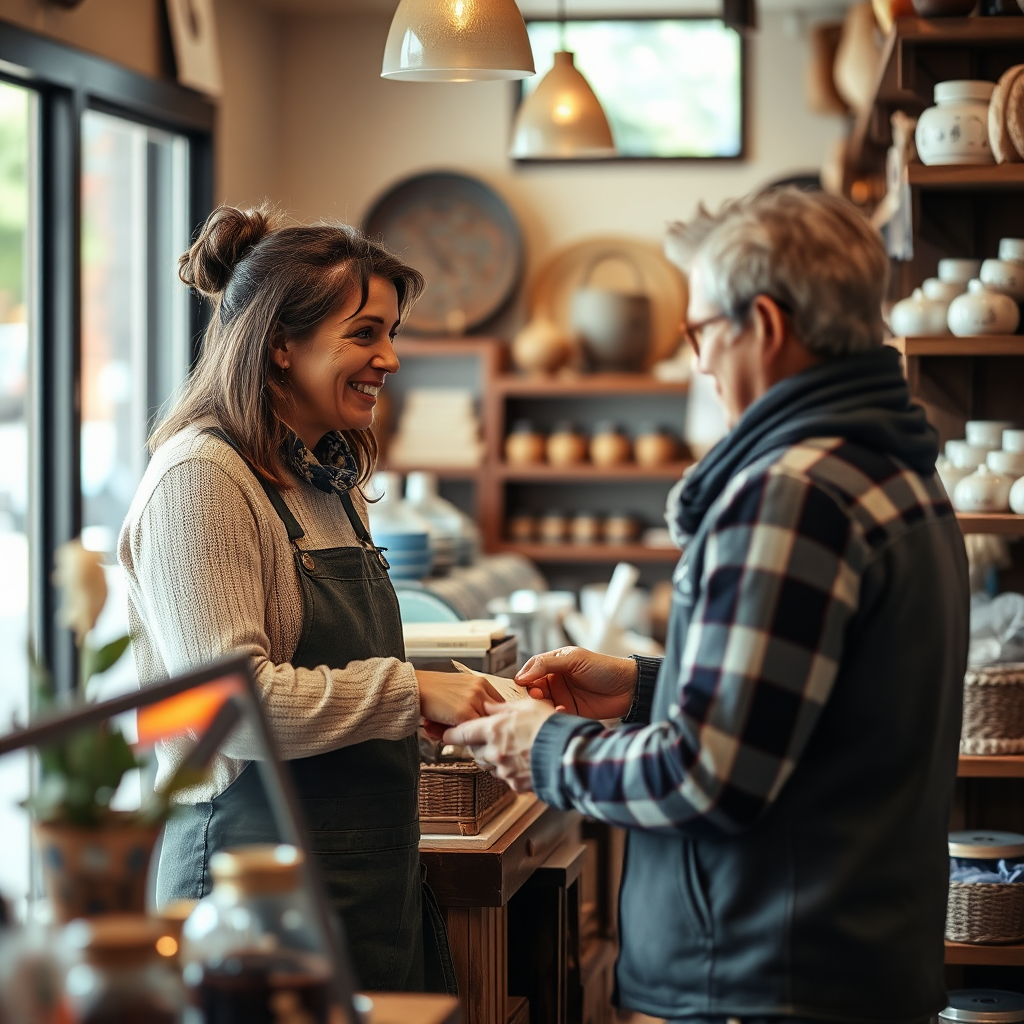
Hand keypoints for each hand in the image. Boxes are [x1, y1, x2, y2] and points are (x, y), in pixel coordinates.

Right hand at [416, 671, 502, 732]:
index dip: (493, 719)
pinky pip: (472, 732)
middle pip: (496, 717)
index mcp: (481, 682)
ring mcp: (474, 701)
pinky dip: (464, 737)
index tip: (487, 726)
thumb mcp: (459, 690)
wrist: (414, 687)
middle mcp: (480, 690)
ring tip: (455, 733)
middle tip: (472, 734)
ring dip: (474, 734)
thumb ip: (473, 703)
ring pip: (485, 726)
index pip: (500, 705)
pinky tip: (448, 734)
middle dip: (485, 728)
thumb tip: (484, 723)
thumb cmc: (432, 690)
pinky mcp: (464, 713)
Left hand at [443, 700, 558, 792]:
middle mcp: (495, 753)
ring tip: (508, 746)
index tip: (446, 732)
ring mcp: (504, 771)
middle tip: (486, 736)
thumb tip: (488, 707)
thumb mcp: (527, 706)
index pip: (461, 734)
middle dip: (476, 744)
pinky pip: (505, 776)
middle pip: (473, 751)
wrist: (570, 754)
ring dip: (492, 756)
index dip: (451, 733)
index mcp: (493, 731)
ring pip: (488, 764)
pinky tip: (521, 759)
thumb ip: (503, 708)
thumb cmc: (551, 728)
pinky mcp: (516, 784)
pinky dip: (509, 768)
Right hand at [515, 647, 636, 720]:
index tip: (517, 684)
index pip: (531, 670)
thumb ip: (547, 664)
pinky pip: (553, 715)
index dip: (523, 677)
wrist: (628, 687)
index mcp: (555, 664)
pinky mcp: (570, 712)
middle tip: (534, 695)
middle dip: (529, 693)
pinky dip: (552, 714)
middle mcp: (556, 681)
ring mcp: (562, 697)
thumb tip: (522, 675)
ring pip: (541, 703)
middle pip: (532, 688)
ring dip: (539, 705)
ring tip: (544, 703)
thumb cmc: (604, 667)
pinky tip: (560, 710)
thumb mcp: (574, 659)